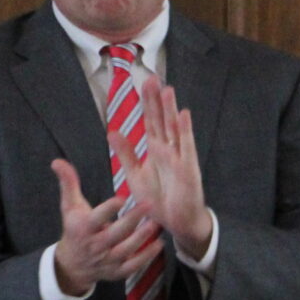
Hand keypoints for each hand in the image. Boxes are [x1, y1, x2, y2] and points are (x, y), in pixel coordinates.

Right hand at [48, 158, 160, 295]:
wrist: (73, 264)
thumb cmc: (75, 228)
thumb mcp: (69, 207)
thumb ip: (68, 183)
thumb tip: (57, 161)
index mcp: (83, 228)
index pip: (96, 219)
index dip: (108, 209)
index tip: (122, 198)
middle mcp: (95, 246)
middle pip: (114, 234)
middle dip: (132, 220)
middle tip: (149, 204)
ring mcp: (106, 260)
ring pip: (125, 250)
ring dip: (142, 237)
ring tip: (156, 223)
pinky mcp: (116, 271)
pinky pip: (132, 266)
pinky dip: (146, 257)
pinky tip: (158, 244)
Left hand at [117, 81, 213, 260]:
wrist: (175, 221)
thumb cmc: (158, 199)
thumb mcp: (135, 174)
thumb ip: (125, 153)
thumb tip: (112, 132)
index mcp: (155, 149)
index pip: (150, 121)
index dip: (146, 103)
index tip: (143, 82)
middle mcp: (168, 148)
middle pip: (161, 119)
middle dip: (156, 100)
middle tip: (152, 78)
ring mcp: (179, 156)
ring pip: (173, 128)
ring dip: (170, 110)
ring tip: (167, 90)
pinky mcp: (188, 168)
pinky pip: (186, 146)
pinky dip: (185, 131)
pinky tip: (184, 114)